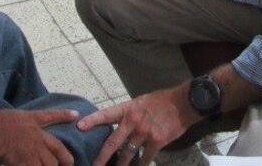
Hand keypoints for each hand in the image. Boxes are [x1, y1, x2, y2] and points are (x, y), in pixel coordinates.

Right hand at [0, 108, 78, 165]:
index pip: (50, 116)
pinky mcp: (28, 160)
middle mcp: (36, 134)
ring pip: (50, 163)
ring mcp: (34, 148)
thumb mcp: (6, 118)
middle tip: (71, 163)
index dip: (63, 115)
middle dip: (65, 156)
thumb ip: (14, 124)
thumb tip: (14, 129)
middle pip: (57, 146)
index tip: (76, 114)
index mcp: (30, 119)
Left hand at [76, 87, 198, 165]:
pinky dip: (141, 164)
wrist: (183, 104)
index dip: (92, 121)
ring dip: (121, 164)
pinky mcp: (156, 142)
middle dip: (101, 157)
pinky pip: (145, 158)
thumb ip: (128, 114)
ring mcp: (144, 132)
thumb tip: (118, 126)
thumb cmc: (161, 101)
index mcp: (128, 109)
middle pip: (113, 142)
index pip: (106, 114)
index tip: (79, 127)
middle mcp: (133, 121)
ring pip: (127, 154)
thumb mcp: (141, 102)